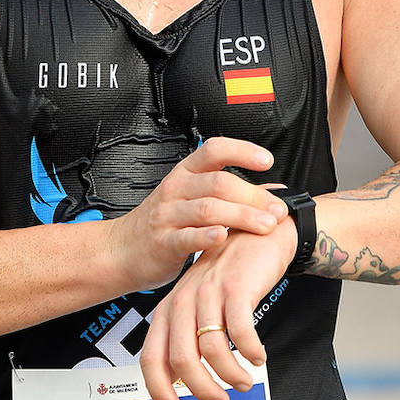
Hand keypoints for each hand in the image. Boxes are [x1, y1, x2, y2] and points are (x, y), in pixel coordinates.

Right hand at [108, 138, 287, 293]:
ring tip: (265, 226)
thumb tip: (272, 191)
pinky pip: (187, 236)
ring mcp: (167, 215)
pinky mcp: (163, 242)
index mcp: (185, 173)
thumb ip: (226, 193)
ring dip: (242, 216)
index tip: (267, 160)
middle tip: (277, 210)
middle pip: (219, 183)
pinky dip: (207, 236)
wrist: (121, 250)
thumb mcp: (189, 197)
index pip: (214, 150)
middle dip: (253, 196)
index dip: (242, 151)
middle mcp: (176, 189)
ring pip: (208, 209)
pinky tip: (224, 237)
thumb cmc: (163, 222)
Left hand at [139, 218, 296, 399]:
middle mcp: (184, 301)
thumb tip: (179, 380)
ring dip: (231, 375)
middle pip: (182, 359)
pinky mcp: (236, 288)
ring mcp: (209, 293)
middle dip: (201, 389)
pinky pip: (241, 333)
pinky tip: (259, 357)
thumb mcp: (200, 302)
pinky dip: (251, 352)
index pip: (152, 356)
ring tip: (245, 381)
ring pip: (212, 350)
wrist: (259, 233)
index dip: (159, 389)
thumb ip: (187, 336)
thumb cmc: (230, 274)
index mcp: (170, 308)